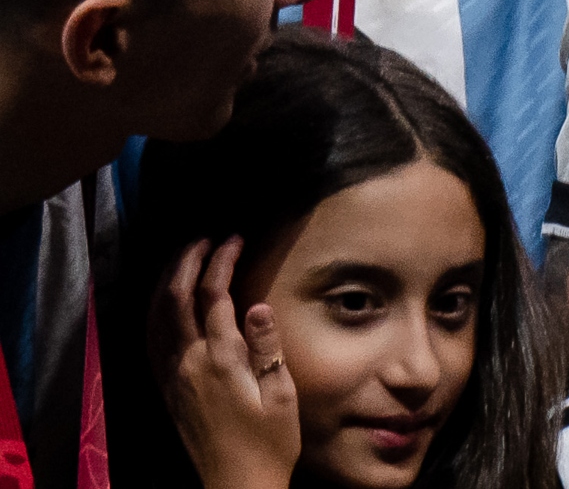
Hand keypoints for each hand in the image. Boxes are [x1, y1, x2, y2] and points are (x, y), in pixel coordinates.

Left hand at [151, 238, 298, 488]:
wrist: (236, 482)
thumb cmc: (270, 441)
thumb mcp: (281, 395)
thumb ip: (266, 348)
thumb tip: (256, 306)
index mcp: (220, 361)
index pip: (214, 298)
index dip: (222, 263)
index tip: (235, 240)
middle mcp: (188, 363)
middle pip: (176, 301)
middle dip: (187, 263)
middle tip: (204, 239)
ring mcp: (173, 376)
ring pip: (156, 318)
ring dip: (166, 284)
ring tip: (182, 260)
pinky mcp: (167, 389)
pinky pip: (151, 341)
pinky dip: (155, 313)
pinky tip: (165, 304)